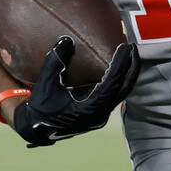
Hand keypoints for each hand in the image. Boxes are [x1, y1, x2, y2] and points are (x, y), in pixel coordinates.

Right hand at [12, 37, 140, 147]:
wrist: (37, 130)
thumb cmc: (41, 109)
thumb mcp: (45, 85)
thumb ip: (54, 62)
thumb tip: (65, 40)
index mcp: (90, 109)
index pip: (113, 84)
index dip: (121, 64)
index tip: (126, 47)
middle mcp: (100, 114)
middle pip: (123, 88)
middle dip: (131, 67)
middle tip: (132, 46)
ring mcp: (101, 116)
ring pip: (121, 93)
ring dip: (126, 73)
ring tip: (128, 54)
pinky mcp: (99, 114)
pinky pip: (114, 95)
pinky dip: (118, 80)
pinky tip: (118, 67)